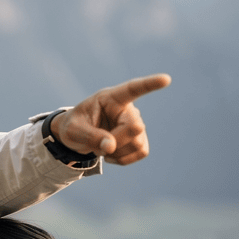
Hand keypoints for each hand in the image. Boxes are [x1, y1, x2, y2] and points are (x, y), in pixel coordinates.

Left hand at [52, 73, 170, 164]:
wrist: (77, 137)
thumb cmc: (73, 127)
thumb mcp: (72, 131)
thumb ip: (90, 136)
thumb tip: (112, 147)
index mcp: (111, 98)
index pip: (133, 88)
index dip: (150, 84)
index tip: (166, 79)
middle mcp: (128, 109)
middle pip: (135, 127)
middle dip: (116, 141)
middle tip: (97, 144)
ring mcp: (136, 123)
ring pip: (138, 143)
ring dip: (117, 152)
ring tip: (102, 147)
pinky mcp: (140, 139)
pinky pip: (141, 152)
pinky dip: (124, 159)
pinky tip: (111, 154)